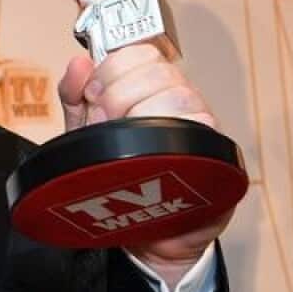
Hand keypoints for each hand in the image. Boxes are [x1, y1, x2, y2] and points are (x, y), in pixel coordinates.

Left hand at [57, 45, 231, 287]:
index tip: (94, 93)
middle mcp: (182, 104)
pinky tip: (151, 156)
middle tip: (102, 121)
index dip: (113, 68)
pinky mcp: (218, 163)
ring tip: (122, 144)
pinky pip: (203, 137)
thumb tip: (79, 64)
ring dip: (144, 116)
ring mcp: (202, 131)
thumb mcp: (85, 137)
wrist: (146, 239)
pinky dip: (175, 142)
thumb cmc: (121, 182)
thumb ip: (75, 99)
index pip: (143, 52)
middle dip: (121, 93)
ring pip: (183, 98)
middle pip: (161, 72)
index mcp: (152, 90)